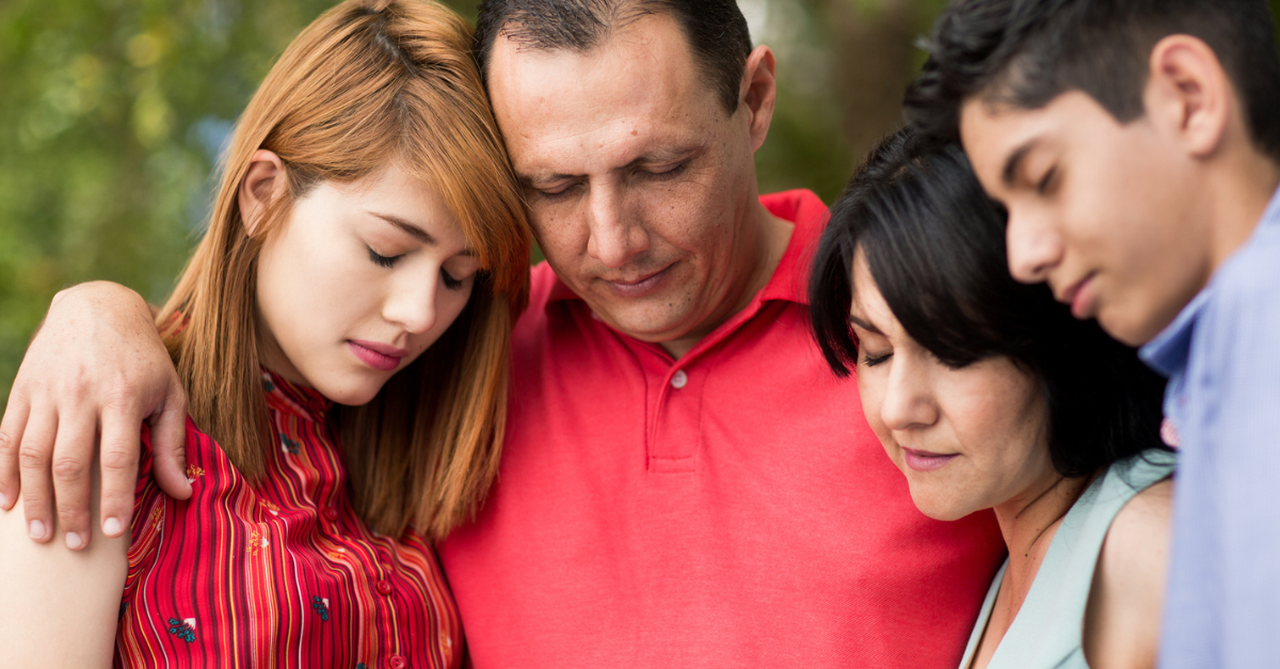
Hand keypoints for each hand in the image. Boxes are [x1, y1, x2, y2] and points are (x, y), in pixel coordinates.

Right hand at [0, 281, 191, 549]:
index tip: (112, 534)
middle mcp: (83, 393)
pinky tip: (7, 504)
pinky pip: (7, 436)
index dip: (113, 498)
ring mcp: (48, 391)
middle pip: (71, 461)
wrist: (98, 307)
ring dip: (35, 499)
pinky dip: (4, 472)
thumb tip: (183, 493)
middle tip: (75, 546)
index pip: (118, 457)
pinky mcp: (23, 389)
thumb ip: (175, 443)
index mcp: (125, 395)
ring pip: (34, 453)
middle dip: (72, 508)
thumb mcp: (170, 392)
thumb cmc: (143, 359)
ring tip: (41, 535)